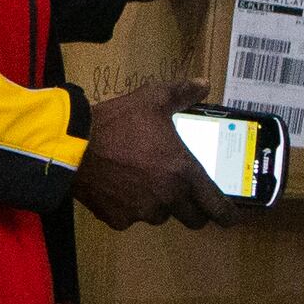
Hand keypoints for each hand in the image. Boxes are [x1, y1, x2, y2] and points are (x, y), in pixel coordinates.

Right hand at [71, 80, 240, 229]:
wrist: (73, 146)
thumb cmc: (118, 122)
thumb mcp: (152, 99)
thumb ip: (182, 93)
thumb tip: (203, 83)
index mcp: (184, 172)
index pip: (217, 206)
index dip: (228, 215)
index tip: (230, 216)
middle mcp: (168, 198)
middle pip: (193, 219)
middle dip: (194, 210)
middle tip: (187, 197)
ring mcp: (142, 212)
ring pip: (160, 216)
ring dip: (160, 206)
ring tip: (145, 185)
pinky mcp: (117, 220)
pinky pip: (131, 218)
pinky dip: (129, 208)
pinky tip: (118, 189)